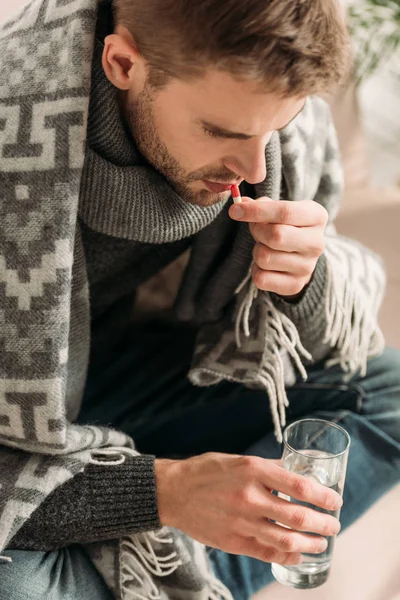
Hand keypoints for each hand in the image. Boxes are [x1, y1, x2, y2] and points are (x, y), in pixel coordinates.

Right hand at [155, 452, 341, 564]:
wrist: (172, 491)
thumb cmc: (206, 471)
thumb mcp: (239, 459)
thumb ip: (268, 468)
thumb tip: (297, 474)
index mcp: (252, 470)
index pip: (299, 486)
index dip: (324, 496)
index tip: (335, 500)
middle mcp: (249, 496)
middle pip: (298, 516)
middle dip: (323, 524)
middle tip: (334, 525)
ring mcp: (240, 521)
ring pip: (286, 539)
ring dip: (310, 544)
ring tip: (321, 543)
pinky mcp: (232, 541)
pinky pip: (266, 553)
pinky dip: (287, 556)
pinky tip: (297, 554)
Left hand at [229, 197, 327, 297]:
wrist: (302, 257)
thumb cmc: (288, 226)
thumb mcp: (281, 209)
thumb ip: (262, 204)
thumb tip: (240, 204)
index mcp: (317, 216)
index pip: (285, 211)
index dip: (256, 210)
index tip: (235, 210)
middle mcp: (316, 243)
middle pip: (275, 236)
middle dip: (256, 231)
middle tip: (255, 229)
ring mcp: (307, 267)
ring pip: (265, 257)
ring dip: (256, 251)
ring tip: (265, 247)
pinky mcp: (295, 285)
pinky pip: (261, 278)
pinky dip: (256, 270)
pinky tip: (266, 265)